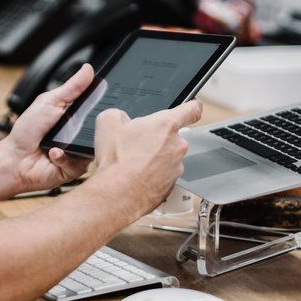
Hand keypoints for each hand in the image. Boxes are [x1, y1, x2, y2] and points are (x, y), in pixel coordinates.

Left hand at [0, 64, 95, 193]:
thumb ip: (71, 87)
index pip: (98, 110)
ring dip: (74, 143)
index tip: (105, 100)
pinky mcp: (74, 169)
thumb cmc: (28, 131)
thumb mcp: (50, 101)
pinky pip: (79, 164)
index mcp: (77, 118)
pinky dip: (64, 157)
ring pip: (92, 148)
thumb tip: (88, 69)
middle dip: (89, 127)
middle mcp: (81, 136)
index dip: (103, 106)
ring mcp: (79, 153)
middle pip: (100, 130)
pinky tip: (53, 153)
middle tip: (76, 124)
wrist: (14, 158)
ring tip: (59, 141)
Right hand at [89, 100, 202, 220]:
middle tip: (136, 144)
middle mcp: (177, 145)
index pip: (192, 109)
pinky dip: (151, 175)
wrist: (118, 194)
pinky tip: (135, 176)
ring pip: (167, 157)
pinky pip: (163, 176)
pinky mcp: (171, 186)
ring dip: (154, 158)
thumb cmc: (117, 160)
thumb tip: (120, 119)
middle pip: (173, 136)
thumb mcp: (107, 122)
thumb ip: (119, 114)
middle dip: (157, 138)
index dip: (193, 106)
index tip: (192, 106)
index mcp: (166, 125)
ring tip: (132, 163)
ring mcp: (176, 167)